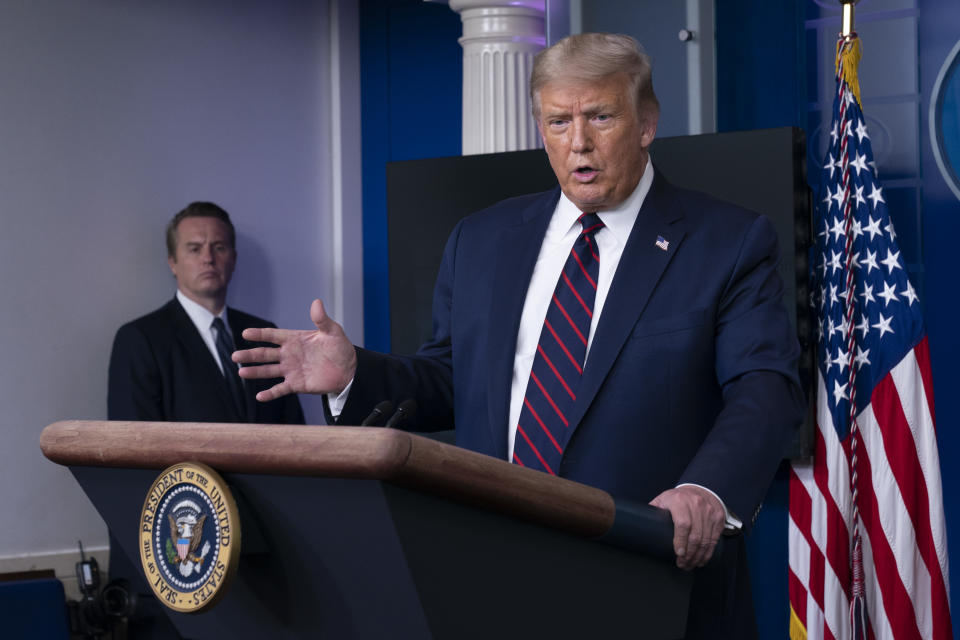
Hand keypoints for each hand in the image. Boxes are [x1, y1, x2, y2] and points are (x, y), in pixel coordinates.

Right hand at [233, 299, 357, 401]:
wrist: (348, 370)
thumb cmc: (340, 348)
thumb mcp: (333, 332)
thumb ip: (322, 320)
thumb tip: (316, 302)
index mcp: (294, 339)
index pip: (273, 336)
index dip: (260, 335)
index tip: (246, 333)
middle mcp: (289, 354)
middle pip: (265, 354)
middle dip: (250, 355)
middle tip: (235, 355)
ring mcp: (291, 370)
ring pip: (268, 371)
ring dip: (255, 372)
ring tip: (241, 372)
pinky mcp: (296, 384)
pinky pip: (280, 389)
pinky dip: (270, 393)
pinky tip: (259, 396)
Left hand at [650, 485, 725, 569]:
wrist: (699, 488)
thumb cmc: (677, 498)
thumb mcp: (663, 500)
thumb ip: (653, 511)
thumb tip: (638, 525)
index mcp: (679, 501)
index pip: (683, 524)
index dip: (681, 541)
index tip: (678, 554)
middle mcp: (696, 505)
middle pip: (695, 535)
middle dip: (689, 554)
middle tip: (682, 564)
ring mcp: (709, 511)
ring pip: (706, 540)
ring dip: (698, 556)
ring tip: (690, 565)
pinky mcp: (718, 518)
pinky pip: (714, 539)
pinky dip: (708, 552)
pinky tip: (702, 559)